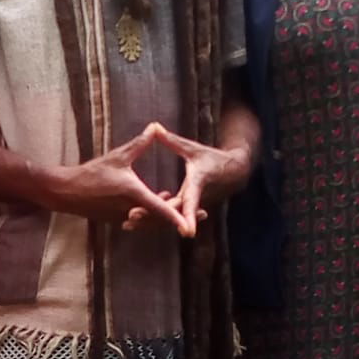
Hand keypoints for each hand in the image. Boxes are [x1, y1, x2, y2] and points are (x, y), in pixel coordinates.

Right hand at [58, 131, 186, 232]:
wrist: (67, 192)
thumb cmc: (91, 173)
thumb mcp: (118, 156)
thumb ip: (139, 144)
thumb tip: (155, 126)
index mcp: (133, 193)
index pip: (160, 208)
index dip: (178, 215)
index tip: (192, 222)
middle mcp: (131, 209)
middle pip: (162, 218)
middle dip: (184, 216)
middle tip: (205, 214)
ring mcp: (124, 218)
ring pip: (153, 222)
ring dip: (168, 216)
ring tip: (183, 206)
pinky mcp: (118, 220)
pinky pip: (142, 221)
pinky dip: (154, 216)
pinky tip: (160, 205)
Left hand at [136, 119, 252, 239]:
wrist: (231, 173)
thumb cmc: (213, 159)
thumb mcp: (193, 149)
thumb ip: (172, 141)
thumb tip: (155, 127)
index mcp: (197, 184)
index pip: (190, 202)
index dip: (187, 216)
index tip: (186, 231)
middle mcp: (194, 199)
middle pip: (173, 212)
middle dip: (153, 216)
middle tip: (132, 217)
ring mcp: (189, 206)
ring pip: (168, 218)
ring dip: (148, 221)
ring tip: (127, 224)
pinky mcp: (184, 209)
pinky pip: (167, 216)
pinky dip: (152, 218)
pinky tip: (136, 221)